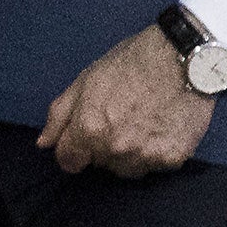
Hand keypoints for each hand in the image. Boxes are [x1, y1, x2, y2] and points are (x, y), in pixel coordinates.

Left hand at [37, 24, 216, 177]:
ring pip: (126, 169)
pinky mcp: (172, 160)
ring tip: (140, 122)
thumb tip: (43, 143)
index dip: (73, 148)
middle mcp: (115, 148)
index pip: (68, 161)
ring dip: (128, 153)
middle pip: (99, 164)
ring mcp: (145, 156)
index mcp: (89, 129)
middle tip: (119, 117)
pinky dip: (154, 151)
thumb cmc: (132, 61)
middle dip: (102, 146)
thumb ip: (60, 114)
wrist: (183, 57)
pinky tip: (160, 126)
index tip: (84, 136)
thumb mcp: (87, 79)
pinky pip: (154, 166)